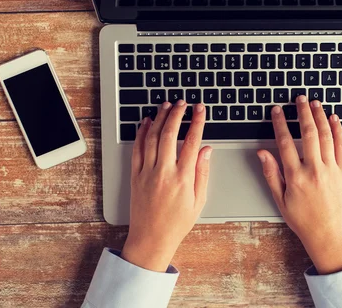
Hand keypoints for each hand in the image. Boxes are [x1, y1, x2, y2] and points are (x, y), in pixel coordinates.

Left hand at [121, 100, 211, 271]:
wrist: (151, 238)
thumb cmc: (177, 222)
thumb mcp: (199, 200)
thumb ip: (203, 172)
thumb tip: (206, 150)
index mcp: (183, 178)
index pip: (192, 142)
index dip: (197, 122)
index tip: (200, 109)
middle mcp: (164, 172)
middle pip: (169, 134)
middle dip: (177, 114)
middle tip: (182, 103)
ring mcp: (147, 172)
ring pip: (152, 137)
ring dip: (159, 118)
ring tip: (166, 106)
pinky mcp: (135, 175)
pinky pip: (137, 149)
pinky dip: (141, 133)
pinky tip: (146, 122)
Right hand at [257, 95, 341, 274]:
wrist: (327, 233)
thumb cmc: (302, 219)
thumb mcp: (279, 198)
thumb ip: (271, 173)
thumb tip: (263, 153)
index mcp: (295, 176)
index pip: (285, 142)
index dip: (280, 123)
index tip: (276, 111)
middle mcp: (314, 170)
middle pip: (308, 133)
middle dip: (303, 112)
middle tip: (299, 99)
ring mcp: (331, 169)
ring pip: (326, 136)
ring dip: (320, 116)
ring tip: (315, 103)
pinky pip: (341, 146)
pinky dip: (338, 130)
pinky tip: (333, 119)